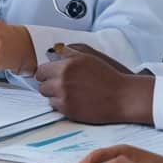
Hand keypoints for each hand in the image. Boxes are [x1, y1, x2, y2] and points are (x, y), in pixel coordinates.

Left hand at [35, 46, 154, 122]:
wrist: (121, 97)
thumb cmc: (107, 76)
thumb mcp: (88, 58)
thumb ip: (69, 53)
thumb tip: (53, 53)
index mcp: (67, 65)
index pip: (41, 70)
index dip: (46, 73)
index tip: (50, 75)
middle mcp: (62, 79)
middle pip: (41, 84)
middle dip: (49, 84)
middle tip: (61, 85)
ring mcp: (64, 96)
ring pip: (47, 96)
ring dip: (54, 95)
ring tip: (69, 93)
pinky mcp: (68, 109)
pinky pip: (55, 106)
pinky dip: (61, 104)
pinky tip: (73, 101)